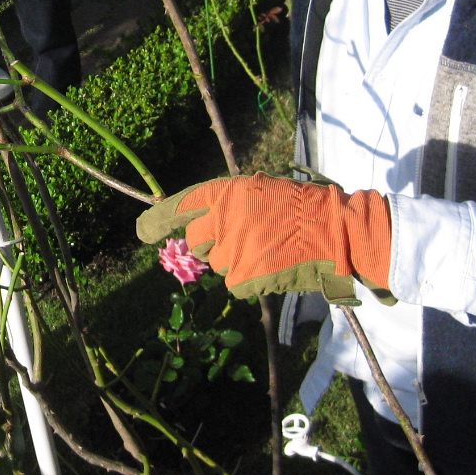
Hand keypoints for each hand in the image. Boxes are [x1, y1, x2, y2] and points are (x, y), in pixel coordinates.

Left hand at [136, 173, 393, 301]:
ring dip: (236, 261)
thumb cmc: (300, 206)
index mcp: (224, 194)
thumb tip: (202, 220)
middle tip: (243, 239)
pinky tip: (273, 266)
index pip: (179, 207)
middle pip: (196, 243)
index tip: (142, 231)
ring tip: (267, 249)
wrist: (333, 230)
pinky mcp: (245, 277)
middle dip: (212, 244)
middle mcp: (221, 221)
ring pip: (219, 265)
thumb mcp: (259, 190)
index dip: (158, 220)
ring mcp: (232, 251)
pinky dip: (252, 280)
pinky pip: (237, 284)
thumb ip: (227, 204)